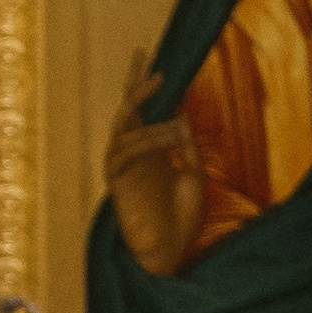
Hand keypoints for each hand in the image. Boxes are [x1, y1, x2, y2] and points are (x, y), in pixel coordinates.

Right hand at [104, 45, 203, 277]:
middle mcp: (134, 155)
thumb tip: (180, 115)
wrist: (168, 252)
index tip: (152, 60)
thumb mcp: (195, 177)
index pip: (144, 111)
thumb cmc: (182, 220)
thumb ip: (186, 147)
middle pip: (126, 111)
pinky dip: (146, 140)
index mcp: (151, 152)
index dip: (144, 86)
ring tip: (174, 115)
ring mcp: (123, 167)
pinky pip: (123, 152)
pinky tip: (169, 136)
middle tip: (147, 60)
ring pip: (124, 129)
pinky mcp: (117, 182)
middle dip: (135, 86)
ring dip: (150, 118)